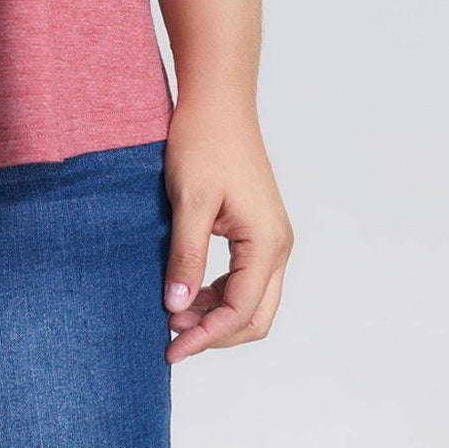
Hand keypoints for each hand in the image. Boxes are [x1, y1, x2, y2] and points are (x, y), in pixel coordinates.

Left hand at [161, 93, 292, 362]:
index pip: (241, 311)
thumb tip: (176, 308)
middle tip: (171, 339)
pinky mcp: (257, 228)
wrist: (217, 100)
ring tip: (173, 315)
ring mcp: (270, 237)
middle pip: (255, 315)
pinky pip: (244, 277)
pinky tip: (187, 291)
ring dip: (216, 315)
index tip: (171, 347)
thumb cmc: (204, 140)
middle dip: (215, 333)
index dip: (206, 336)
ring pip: (251, 299)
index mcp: (267, 242)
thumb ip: (186, 256)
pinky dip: (218, 293)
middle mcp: (277, 245)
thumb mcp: (190, 200)